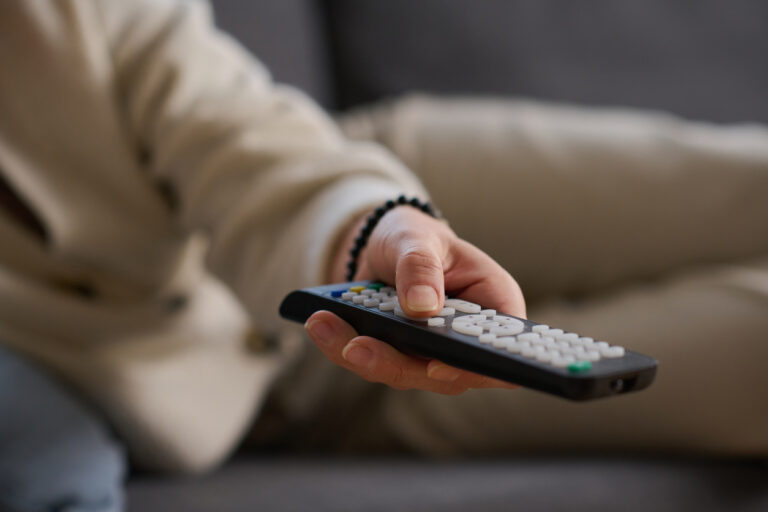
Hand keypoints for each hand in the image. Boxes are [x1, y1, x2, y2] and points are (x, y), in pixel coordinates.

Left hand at [305, 206, 524, 394]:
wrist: (386, 245)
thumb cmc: (418, 238)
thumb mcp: (419, 238)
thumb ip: (421, 267)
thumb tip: (422, 307)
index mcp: (494, 305)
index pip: (499, 351)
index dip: (476, 366)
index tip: (437, 366)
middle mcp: (466, 339)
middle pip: (444, 372)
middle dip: (396, 363)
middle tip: (357, 348)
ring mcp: (432, 354)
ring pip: (403, 373)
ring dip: (361, 355)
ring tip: (323, 325)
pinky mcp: (398, 358)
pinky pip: (372, 363)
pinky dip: (342, 346)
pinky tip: (320, 325)